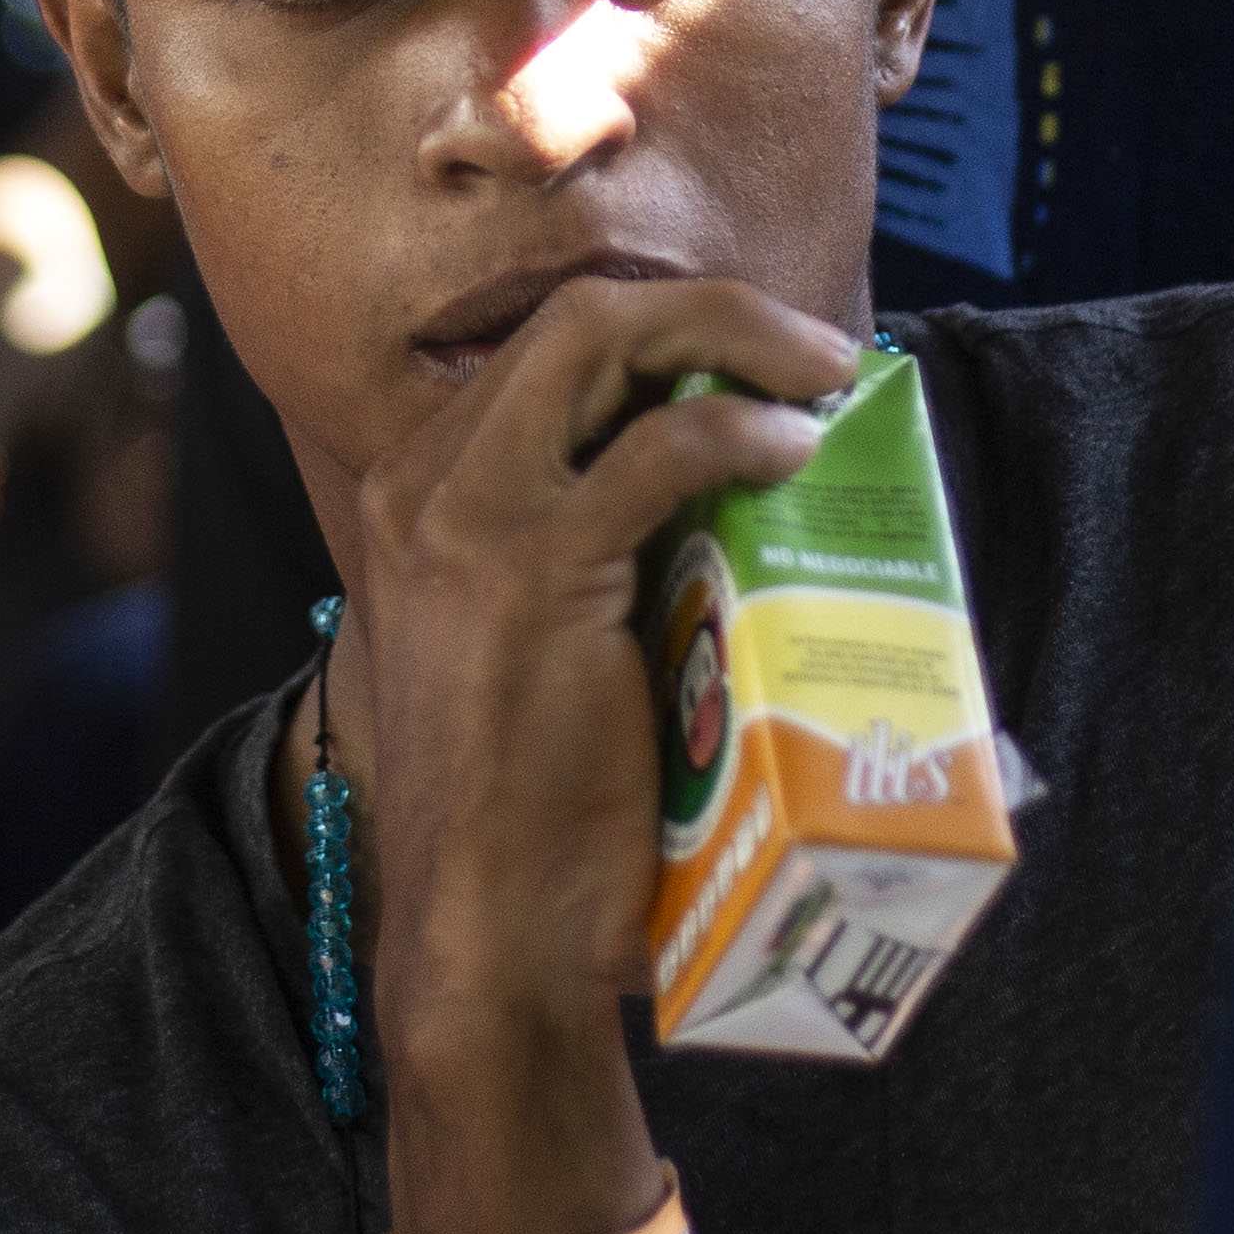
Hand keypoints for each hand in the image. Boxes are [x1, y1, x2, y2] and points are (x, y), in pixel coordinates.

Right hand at [345, 279, 844, 1062]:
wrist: (486, 925)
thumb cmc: (528, 803)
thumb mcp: (531, 636)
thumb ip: (586, 549)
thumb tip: (720, 488)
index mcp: (412, 490)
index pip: (543, 351)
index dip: (660, 331)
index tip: (753, 359)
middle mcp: (421, 482)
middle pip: (572, 316)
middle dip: (706, 309)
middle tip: (809, 350)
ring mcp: (466, 517)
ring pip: (600, 337)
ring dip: (732, 334)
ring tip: (820, 373)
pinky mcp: (531, 568)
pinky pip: (657, 447)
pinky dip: (739, 429)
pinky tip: (792, 453)